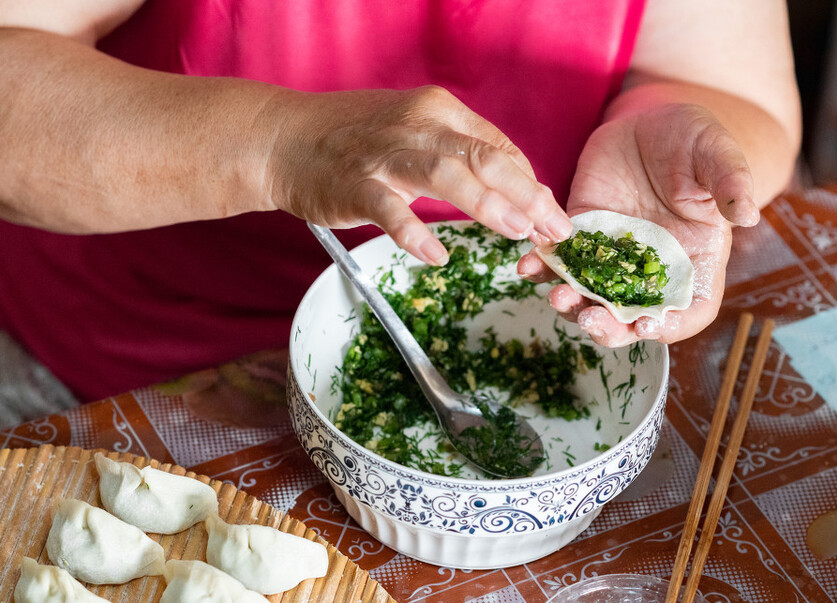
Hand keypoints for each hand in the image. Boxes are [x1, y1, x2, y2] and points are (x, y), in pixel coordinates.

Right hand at [264, 86, 571, 264]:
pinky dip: (414, 233)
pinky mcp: (353, 185)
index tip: (552, 216)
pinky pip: (389, 210)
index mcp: (437, 111)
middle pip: (484, 157)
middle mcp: (416, 126)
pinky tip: (436, 256)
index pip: (498, 147)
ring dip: (487, 204)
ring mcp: (383, 155)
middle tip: (555, 229)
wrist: (281, 138)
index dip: (530, 183)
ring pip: (445, 174)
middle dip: (527, 195)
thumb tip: (508, 185)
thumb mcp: (412, 131)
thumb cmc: (351, 140)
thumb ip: (457, 153)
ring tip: (518, 233)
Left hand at [517, 103, 758, 346]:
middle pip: (631, 318)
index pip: (688, 311)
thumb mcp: (716, 153)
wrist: (647, 121)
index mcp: (694, 262)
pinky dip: (542, 268)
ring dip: (571, 304)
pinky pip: (560, 262)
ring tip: (556, 294)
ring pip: (590, 298)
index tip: (647, 325)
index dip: (670, 326)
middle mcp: (651, 271)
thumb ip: (730, 182)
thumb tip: (748, 214)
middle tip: (588, 318)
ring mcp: (612, 258)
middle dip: (609, 327)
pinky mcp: (580, 238)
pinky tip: (528, 263)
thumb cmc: (692, 139)